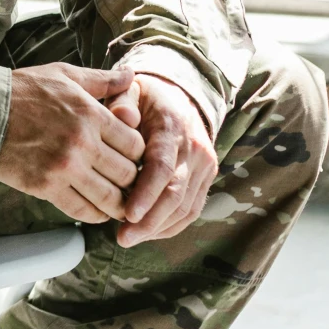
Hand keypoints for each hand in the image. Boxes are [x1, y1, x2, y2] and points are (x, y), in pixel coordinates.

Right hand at [0, 62, 145, 223]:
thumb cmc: (22, 91)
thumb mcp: (64, 75)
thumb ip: (102, 79)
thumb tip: (131, 75)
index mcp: (91, 114)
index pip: (136, 144)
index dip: (139, 154)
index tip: (133, 157)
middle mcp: (82, 143)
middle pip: (127, 174)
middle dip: (132, 180)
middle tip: (129, 183)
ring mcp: (64, 167)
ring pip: (109, 197)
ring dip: (118, 204)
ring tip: (119, 203)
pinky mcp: (46, 186)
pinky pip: (82, 210)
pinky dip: (94, 215)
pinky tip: (96, 211)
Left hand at [108, 74, 217, 246]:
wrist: (180, 95)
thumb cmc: (145, 97)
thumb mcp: (130, 89)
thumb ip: (122, 102)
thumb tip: (122, 117)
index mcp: (173, 127)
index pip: (162, 167)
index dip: (146, 194)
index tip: (127, 215)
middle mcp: (195, 149)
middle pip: (176, 193)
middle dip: (150, 221)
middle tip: (123, 238)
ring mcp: (204, 165)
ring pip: (186, 206)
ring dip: (158, 227)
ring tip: (129, 238)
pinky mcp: (206, 177)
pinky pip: (192, 208)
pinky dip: (171, 225)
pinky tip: (148, 232)